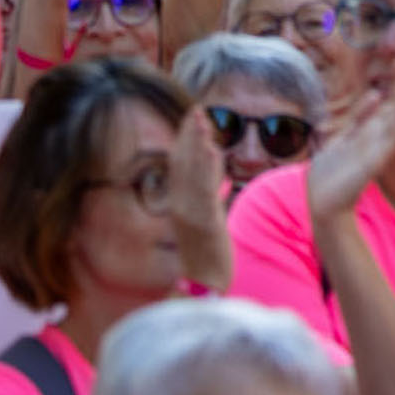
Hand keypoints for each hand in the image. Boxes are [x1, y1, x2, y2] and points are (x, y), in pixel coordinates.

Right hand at [167, 106, 233, 287]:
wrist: (205, 284)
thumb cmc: (206, 250)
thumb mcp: (208, 215)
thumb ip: (209, 192)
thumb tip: (215, 170)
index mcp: (179, 202)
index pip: (179, 164)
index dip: (185, 139)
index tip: (191, 117)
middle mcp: (180, 205)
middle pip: (184, 164)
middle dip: (190, 136)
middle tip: (197, 110)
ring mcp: (190, 214)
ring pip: (193, 173)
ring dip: (197, 145)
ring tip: (203, 122)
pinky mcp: (204, 223)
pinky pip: (204, 190)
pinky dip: (207, 169)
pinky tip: (212, 150)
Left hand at [308, 65, 394, 223]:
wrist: (323, 200)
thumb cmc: (332, 170)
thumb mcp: (343, 135)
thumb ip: (360, 117)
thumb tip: (376, 93)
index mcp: (373, 130)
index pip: (390, 99)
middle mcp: (380, 137)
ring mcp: (380, 149)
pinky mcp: (375, 161)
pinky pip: (391, 138)